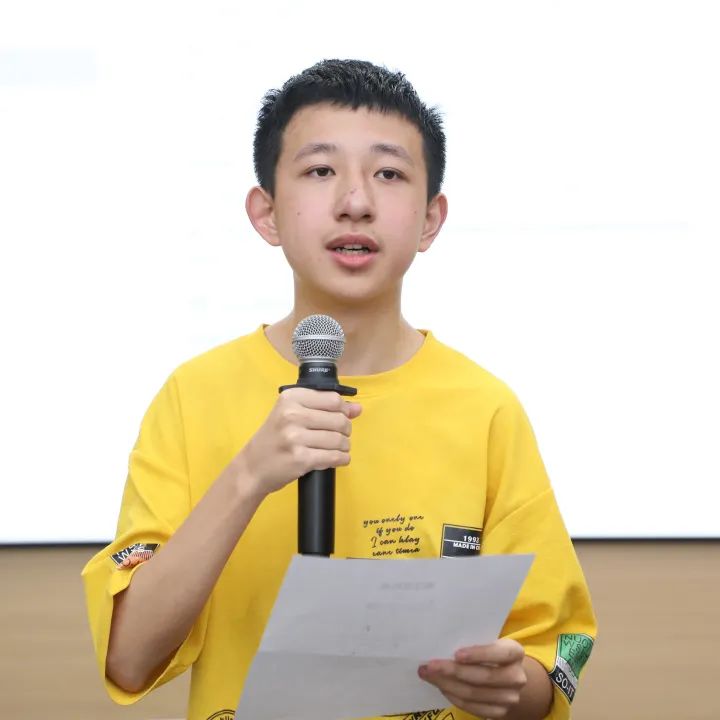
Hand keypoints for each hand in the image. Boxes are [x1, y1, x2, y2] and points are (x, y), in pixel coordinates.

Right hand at [238, 388, 361, 496]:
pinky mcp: (301, 459)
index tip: (344, 416)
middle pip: (339, 419)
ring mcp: (295, 437)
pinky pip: (334, 457)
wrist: (252, 467)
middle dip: (345, 430)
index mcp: (290, 398)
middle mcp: (292, 415)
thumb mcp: (291, 415)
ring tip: (337, 448)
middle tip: (339, 436)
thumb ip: (324, 408)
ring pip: (339, 439)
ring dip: (344, 446)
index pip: (333, 399)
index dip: (344, 409)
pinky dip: (341, 459)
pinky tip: (337, 459)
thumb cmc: (274, 439)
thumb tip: (357, 408)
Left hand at [418, 639, 526, 718]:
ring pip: (473, 694)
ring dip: (446, 684)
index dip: (478, 654)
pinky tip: (441, 687)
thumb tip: (443, 642)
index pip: (499, 653)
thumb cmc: (491, 652)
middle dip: (452, 671)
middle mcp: (516, 677)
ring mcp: (510, 698)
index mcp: (515, 652)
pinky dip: (453, 696)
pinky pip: (472, 707)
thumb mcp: (489, 641)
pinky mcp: (500, 712)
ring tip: (428, 675)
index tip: (456, 653)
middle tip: (430, 665)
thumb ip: (474, 641)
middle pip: (482, 677)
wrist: (508, 676)